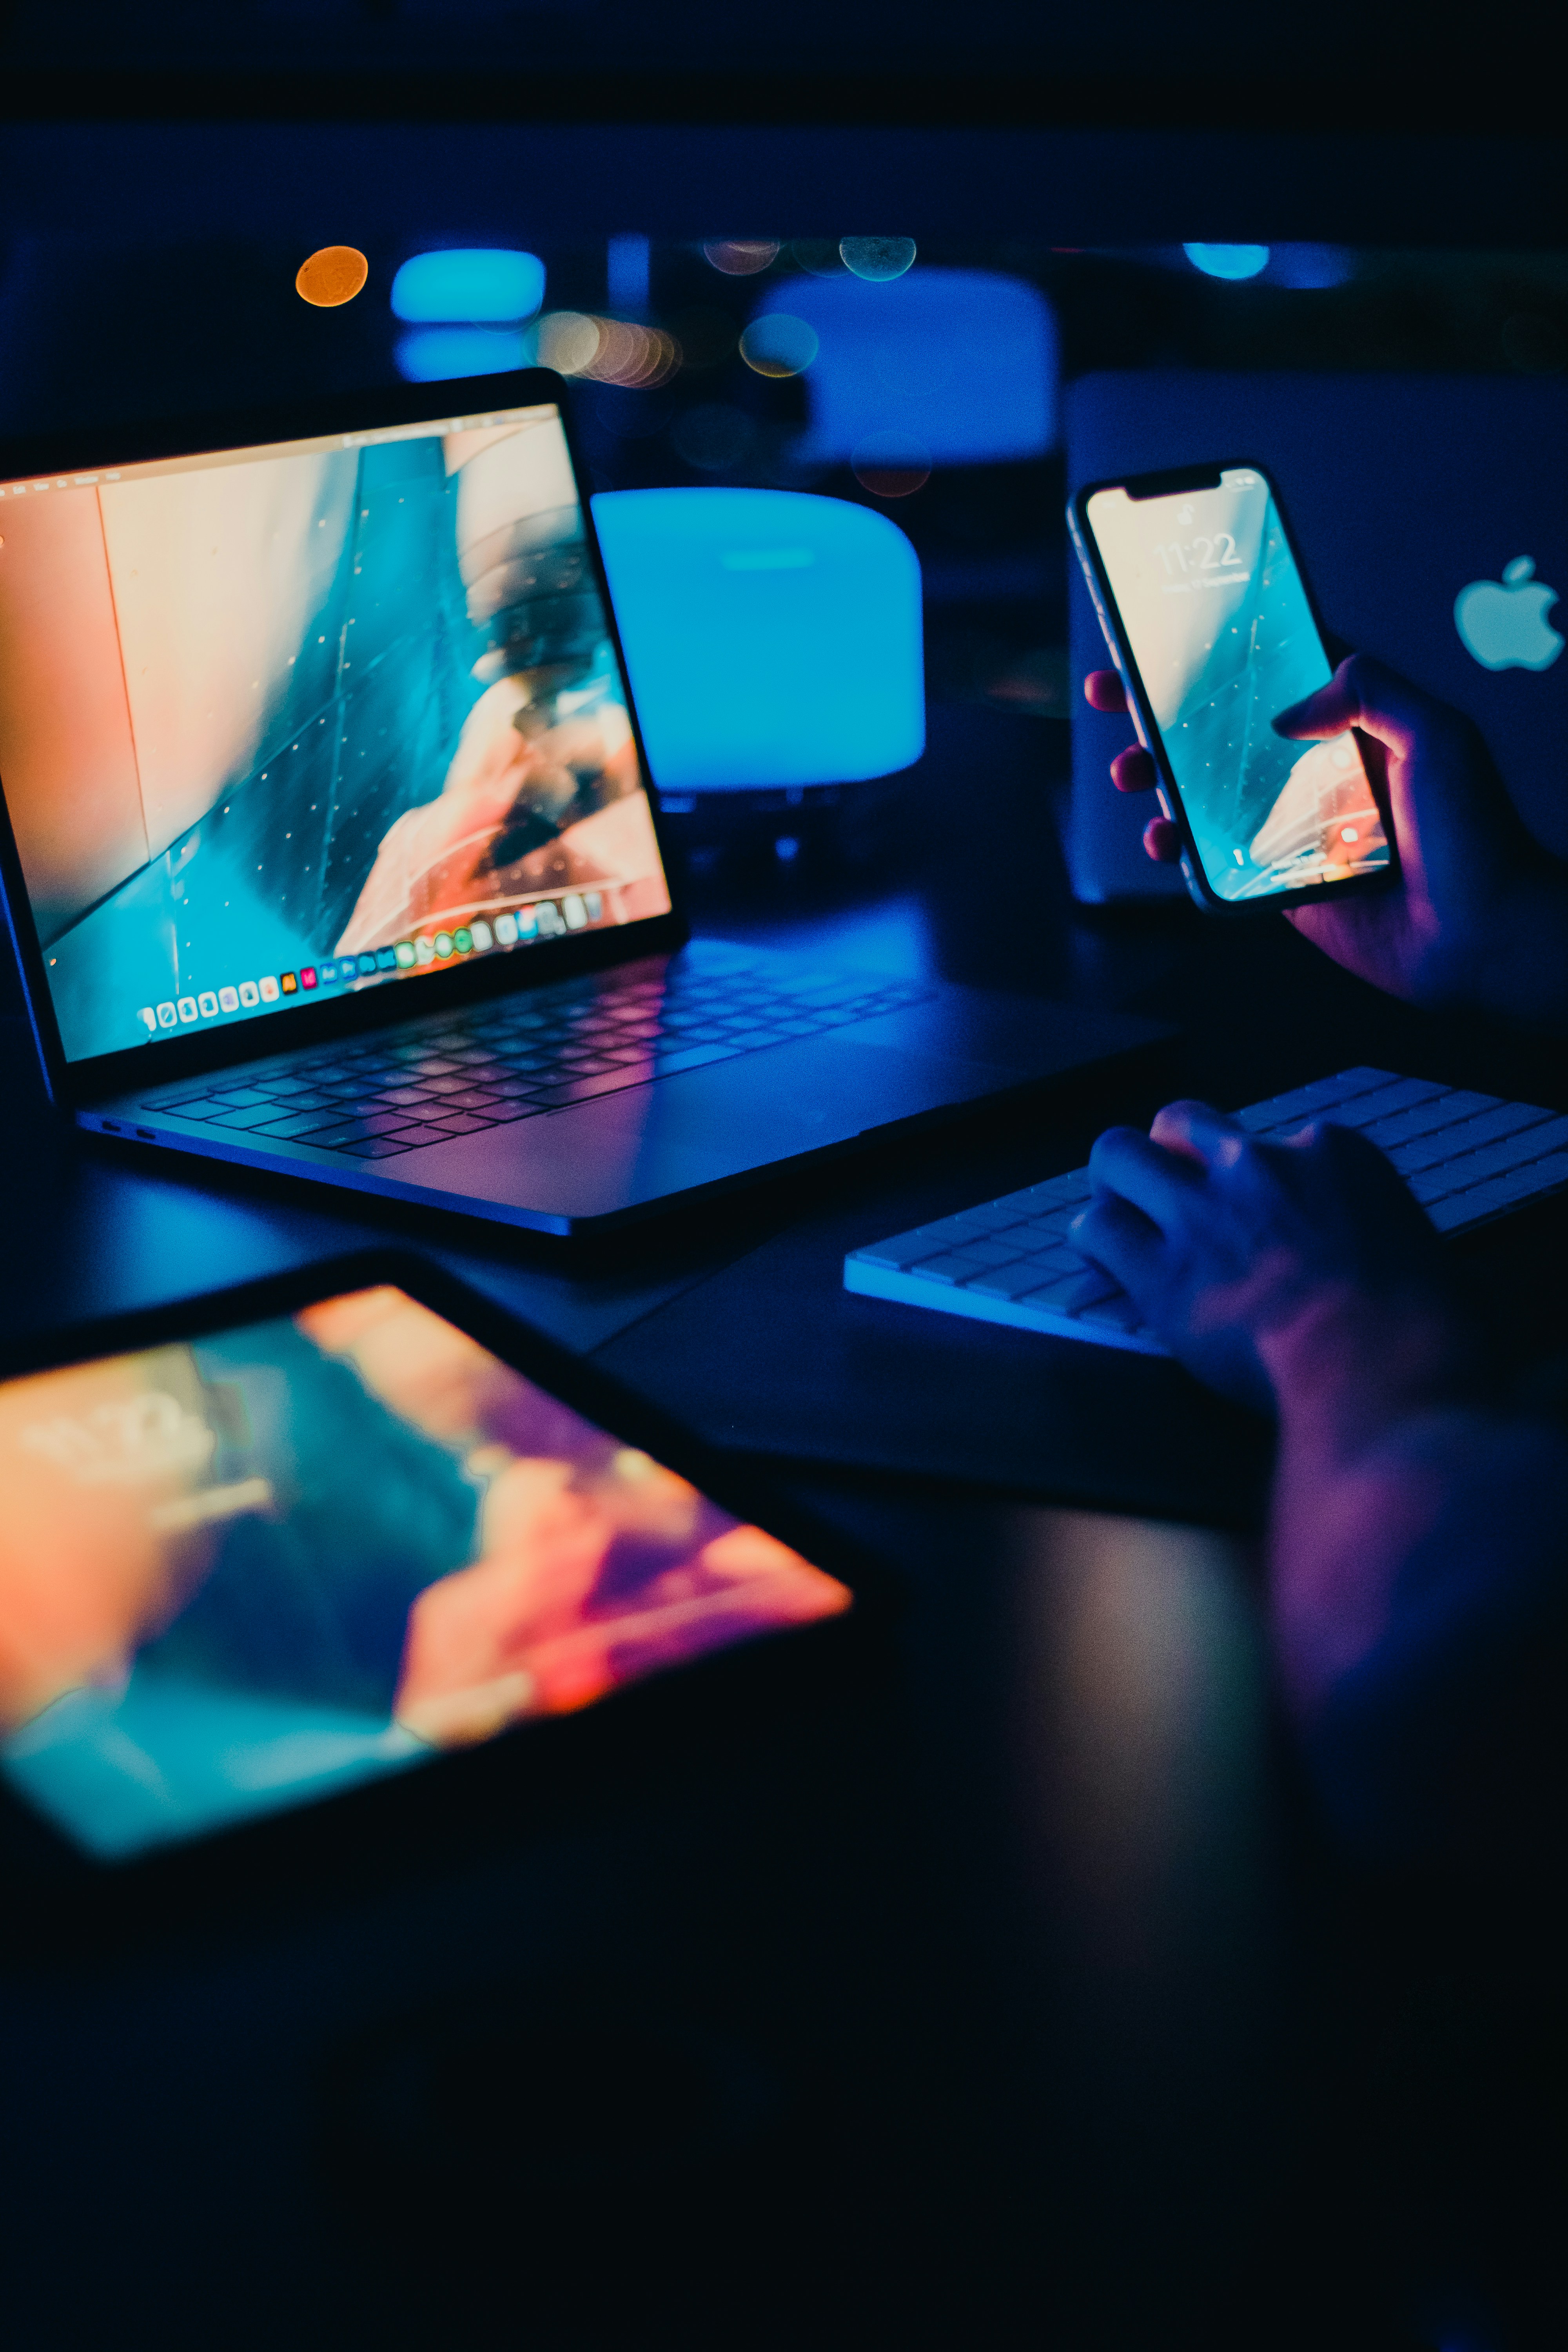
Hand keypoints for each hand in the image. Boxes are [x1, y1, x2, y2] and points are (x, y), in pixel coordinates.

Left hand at [1069, 1098, 1454, 1411]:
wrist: (1381, 1367)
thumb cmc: (1419, 1322)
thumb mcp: (1414, 1245)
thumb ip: (1369, 1226)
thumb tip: (1373, 1251)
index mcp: (1329, 1150)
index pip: (1267, 1138)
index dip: (1253, 1177)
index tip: (1258, 1212)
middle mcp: (1256, 1164)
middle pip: (1180, 1123)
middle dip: (1169, 1151)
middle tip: (1167, 1188)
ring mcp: (1200, 1212)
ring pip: (1118, 1155)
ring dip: (1116, 1181)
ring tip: (1119, 1212)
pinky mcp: (1158, 1271)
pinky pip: (1098, 1229)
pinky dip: (1095, 1239)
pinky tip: (1103, 1257)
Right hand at [1083, 656, 1567, 1023]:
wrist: (1484, 938)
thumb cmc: (1478, 835)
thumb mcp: (1438, 735)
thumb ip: (1373, 692)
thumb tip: (1291, 706)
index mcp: (1354, 726)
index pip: (1275, 674)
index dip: (1219, 655)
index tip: (1167, 638)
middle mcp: (1317, 771)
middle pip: (1223, 731)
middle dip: (1161, 713)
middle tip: (1115, 698)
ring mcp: (1294, 828)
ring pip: (1206, 794)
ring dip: (1158, 779)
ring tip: (1130, 773)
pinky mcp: (1280, 884)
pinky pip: (1214, 862)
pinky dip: (1178, 850)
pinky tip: (1162, 839)